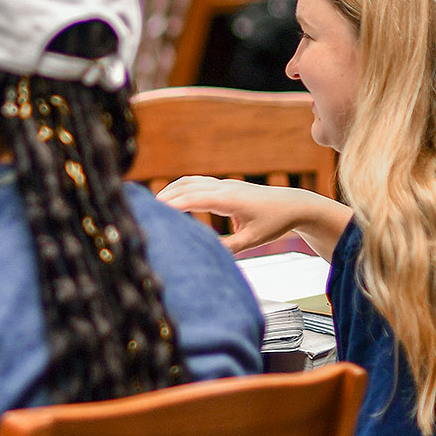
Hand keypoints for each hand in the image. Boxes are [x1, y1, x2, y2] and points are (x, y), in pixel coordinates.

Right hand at [155, 176, 350, 255]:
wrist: (292, 204)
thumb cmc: (274, 222)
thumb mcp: (252, 241)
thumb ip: (228, 248)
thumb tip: (205, 253)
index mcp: (228, 199)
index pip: (192, 199)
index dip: (170, 205)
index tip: (153, 213)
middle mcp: (223, 187)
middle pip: (185, 187)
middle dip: (163, 198)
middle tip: (143, 211)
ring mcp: (223, 184)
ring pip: (189, 181)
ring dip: (169, 191)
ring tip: (152, 205)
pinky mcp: (224, 185)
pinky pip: (196, 181)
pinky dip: (180, 188)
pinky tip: (171, 197)